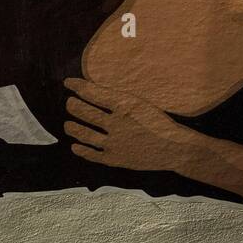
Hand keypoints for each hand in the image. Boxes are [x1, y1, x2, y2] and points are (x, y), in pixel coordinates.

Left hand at [62, 77, 196, 172]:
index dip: (78, 87)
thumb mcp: (142, 103)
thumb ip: (121, 99)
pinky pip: (92, 155)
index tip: (69, 83)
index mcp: (124, 105)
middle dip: (74, 106)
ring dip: (73, 128)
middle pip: (86, 113)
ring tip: (68, 124)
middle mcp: (116, 123)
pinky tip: (75, 146)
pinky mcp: (115, 159)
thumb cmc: (160, 123)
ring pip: (85, 134)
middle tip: (69, 103)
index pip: (93, 93)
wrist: (174, 148)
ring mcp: (114, 143)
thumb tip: (98, 91)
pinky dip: (81, 150)